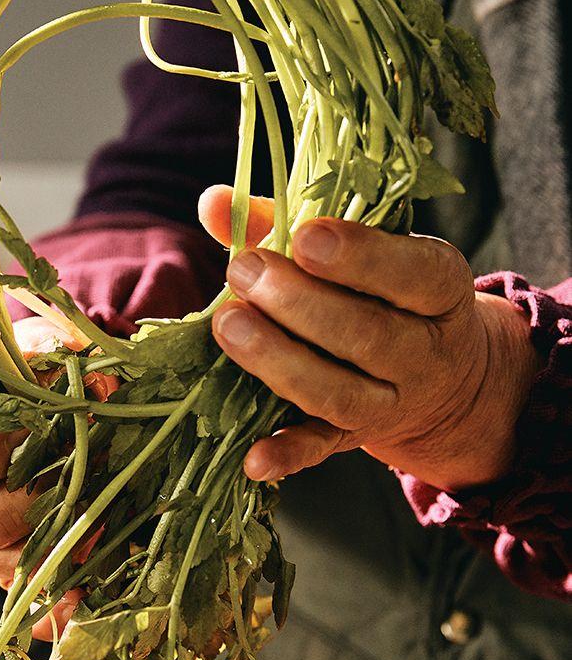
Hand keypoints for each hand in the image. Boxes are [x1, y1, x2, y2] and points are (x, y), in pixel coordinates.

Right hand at [0, 317, 109, 635]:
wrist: (38, 403)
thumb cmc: (23, 371)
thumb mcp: (32, 347)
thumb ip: (52, 350)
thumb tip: (90, 374)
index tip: (29, 430)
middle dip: (38, 503)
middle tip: (85, 476)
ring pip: (10, 563)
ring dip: (61, 543)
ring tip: (104, 518)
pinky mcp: (13, 566)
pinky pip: (31, 603)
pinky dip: (61, 608)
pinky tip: (89, 602)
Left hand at [199, 185, 540, 490]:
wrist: (444, 379)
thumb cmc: (384, 291)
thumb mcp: (364, 251)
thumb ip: (288, 222)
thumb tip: (215, 202)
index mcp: (440, 288)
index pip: (413, 273)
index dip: (361, 257)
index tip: (306, 237)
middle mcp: (425, 351)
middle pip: (367, 334)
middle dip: (300, 303)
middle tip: (244, 270)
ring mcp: (393, 402)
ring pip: (339, 393)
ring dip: (280, 361)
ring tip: (228, 325)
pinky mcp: (356, 437)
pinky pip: (322, 449)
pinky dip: (288, 455)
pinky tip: (252, 456)